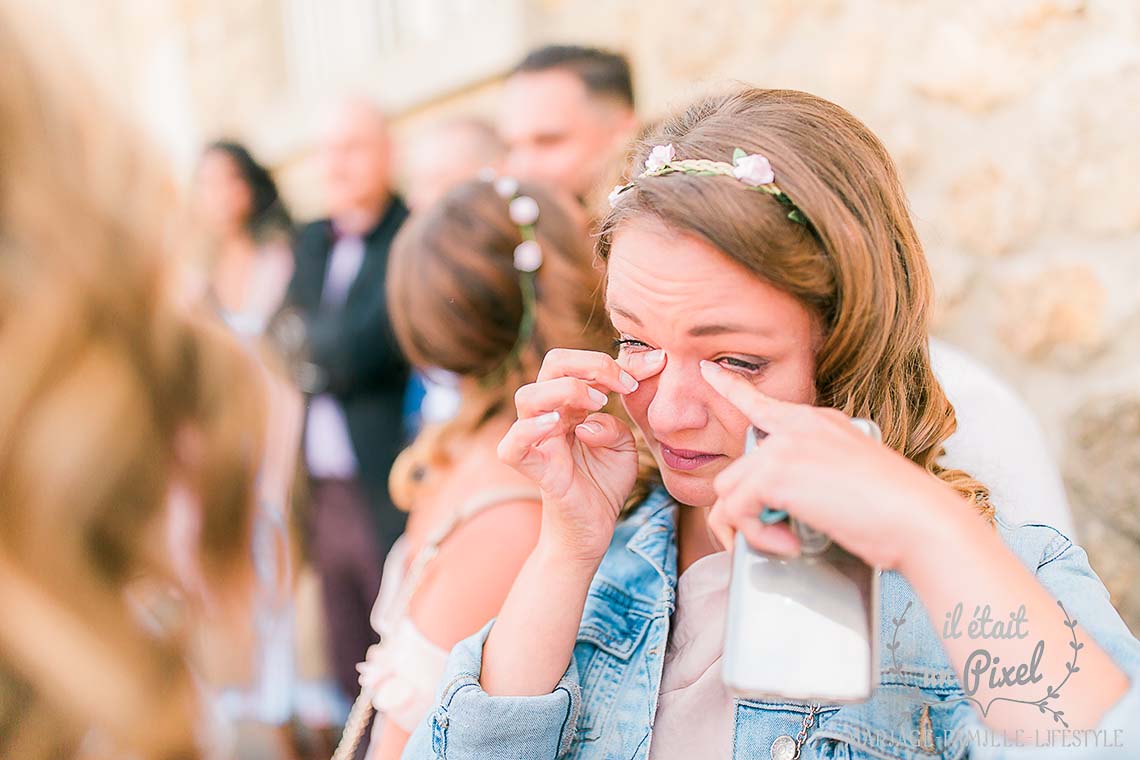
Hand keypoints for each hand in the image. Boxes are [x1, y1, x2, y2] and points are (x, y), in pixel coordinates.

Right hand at [498, 348, 665, 563]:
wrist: (592, 529)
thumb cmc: (603, 484)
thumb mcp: (624, 446)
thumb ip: (618, 422)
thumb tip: (597, 413)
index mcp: (570, 405)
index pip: (583, 364)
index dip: (617, 360)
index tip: (655, 366)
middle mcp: (549, 415)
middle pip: (553, 364)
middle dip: (591, 364)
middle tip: (624, 384)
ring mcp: (536, 441)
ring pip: (528, 396)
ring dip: (566, 390)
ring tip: (598, 403)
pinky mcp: (532, 468)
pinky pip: (512, 445)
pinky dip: (529, 430)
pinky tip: (556, 425)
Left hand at [700, 360, 962, 569]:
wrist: (920, 520)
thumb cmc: (897, 513)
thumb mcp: (851, 480)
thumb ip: (813, 477)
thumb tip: (780, 504)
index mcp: (819, 423)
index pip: (763, 403)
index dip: (730, 388)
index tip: (708, 371)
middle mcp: (798, 427)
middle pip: (736, 470)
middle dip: (744, 513)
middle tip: (776, 539)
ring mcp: (784, 447)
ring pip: (728, 492)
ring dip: (749, 529)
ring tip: (786, 544)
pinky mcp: (776, 473)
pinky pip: (736, 511)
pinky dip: (757, 537)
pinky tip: (791, 545)